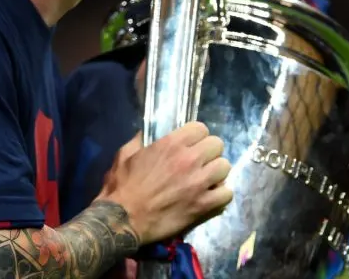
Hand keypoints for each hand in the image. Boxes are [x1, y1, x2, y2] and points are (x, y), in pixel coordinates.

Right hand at [97, 122, 231, 244]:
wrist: (123, 219)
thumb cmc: (121, 187)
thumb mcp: (125, 156)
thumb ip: (138, 141)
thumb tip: (144, 134)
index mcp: (171, 144)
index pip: (201, 128)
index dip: (197, 136)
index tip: (192, 145)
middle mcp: (189, 159)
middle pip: (217, 145)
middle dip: (209, 153)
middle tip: (200, 163)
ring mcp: (199, 183)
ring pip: (225, 167)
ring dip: (216, 173)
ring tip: (207, 181)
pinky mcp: (204, 205)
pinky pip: (227, 193)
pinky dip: (220, 195)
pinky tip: (210, 197)